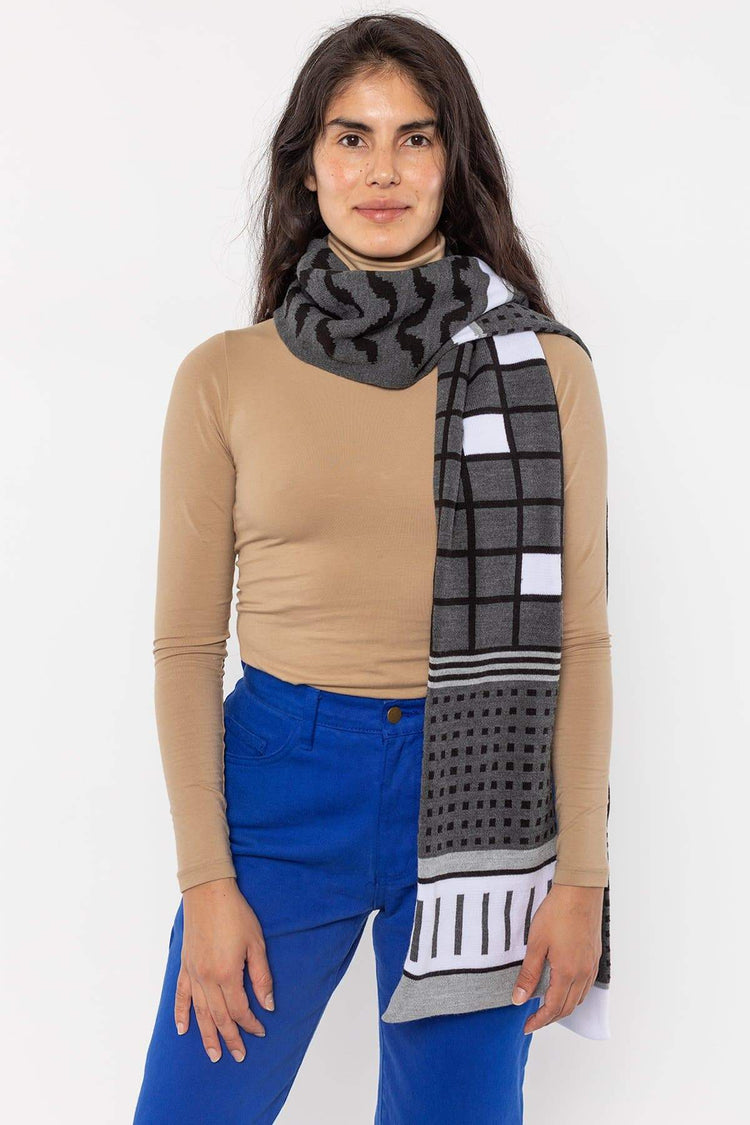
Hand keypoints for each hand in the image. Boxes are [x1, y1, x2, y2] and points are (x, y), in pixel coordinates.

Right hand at [175, 876, 273, 1061]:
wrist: (208, 892)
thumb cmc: (235, 914)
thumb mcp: (256, 943)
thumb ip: (261, 976)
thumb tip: (268, 1004)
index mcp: (227, 974)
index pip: (239, 1009)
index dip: (250, 1023)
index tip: (260, 1031)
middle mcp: (207, 978)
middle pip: (219, 1017)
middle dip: (230, 1037)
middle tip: (239, 1055)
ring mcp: (193, 973)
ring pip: (200, 1012)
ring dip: (206, 1035)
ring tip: (213, 1054)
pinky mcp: (184, 965)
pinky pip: (181, 995)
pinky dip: (181, 1014)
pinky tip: (182, 1029)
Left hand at [511, 883, 602, 1033]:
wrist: (580, 891)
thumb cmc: (557, 913)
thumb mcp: (536, 943)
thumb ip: (529, 974)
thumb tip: (519, 999)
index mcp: (568, 972)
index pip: (553, 1008)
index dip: (539, 1021)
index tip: (526, 1026)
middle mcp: (583, 973)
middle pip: (568, 1007)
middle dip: (550, 1017)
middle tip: (532, 1019)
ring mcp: (591, 965)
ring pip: (579, 997)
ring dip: (563, 1006)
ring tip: (545, 1005)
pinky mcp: (595, 955)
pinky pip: (586, 985)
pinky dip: (574, 993)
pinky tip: (563, 987)